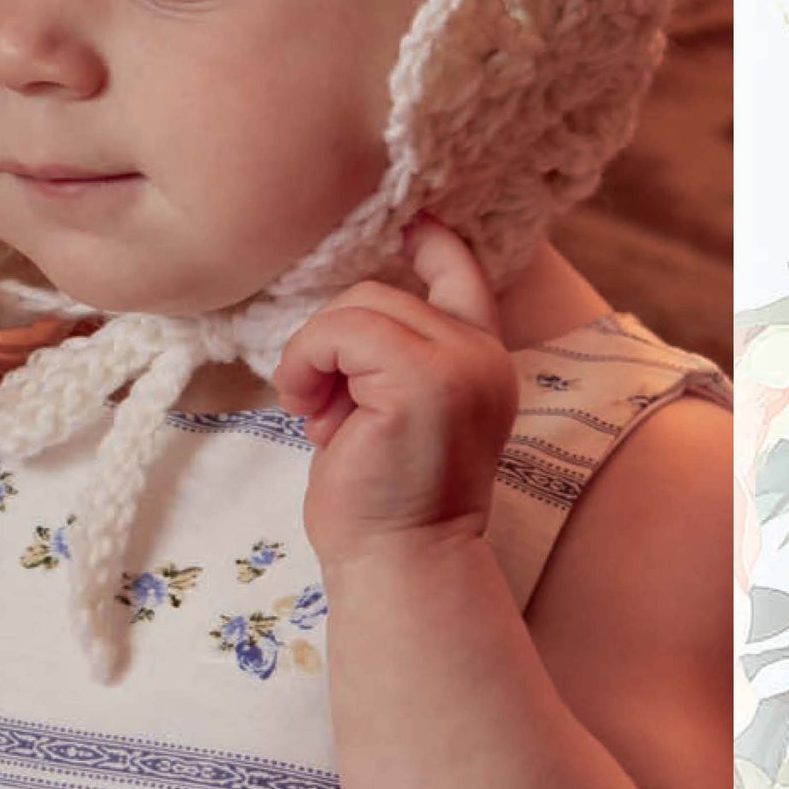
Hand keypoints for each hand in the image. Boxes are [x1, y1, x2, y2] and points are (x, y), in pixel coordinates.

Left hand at [273, 216, 518, 571]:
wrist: (401, 565)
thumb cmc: (385, 503)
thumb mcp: (396, 415)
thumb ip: (395, 363)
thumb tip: (347, 321)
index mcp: (481, 363)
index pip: (466, 276)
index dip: (436, 243)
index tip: (414, 222)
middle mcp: (482, 356)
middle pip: (382, 294)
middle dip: (334, 343)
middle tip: (324, 409)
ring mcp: (458, 364)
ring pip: (357, 307)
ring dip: (315, 355)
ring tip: (316, 414)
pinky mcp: (422, 379)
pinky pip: (340, 332)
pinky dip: (307, 363)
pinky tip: (307, 410)